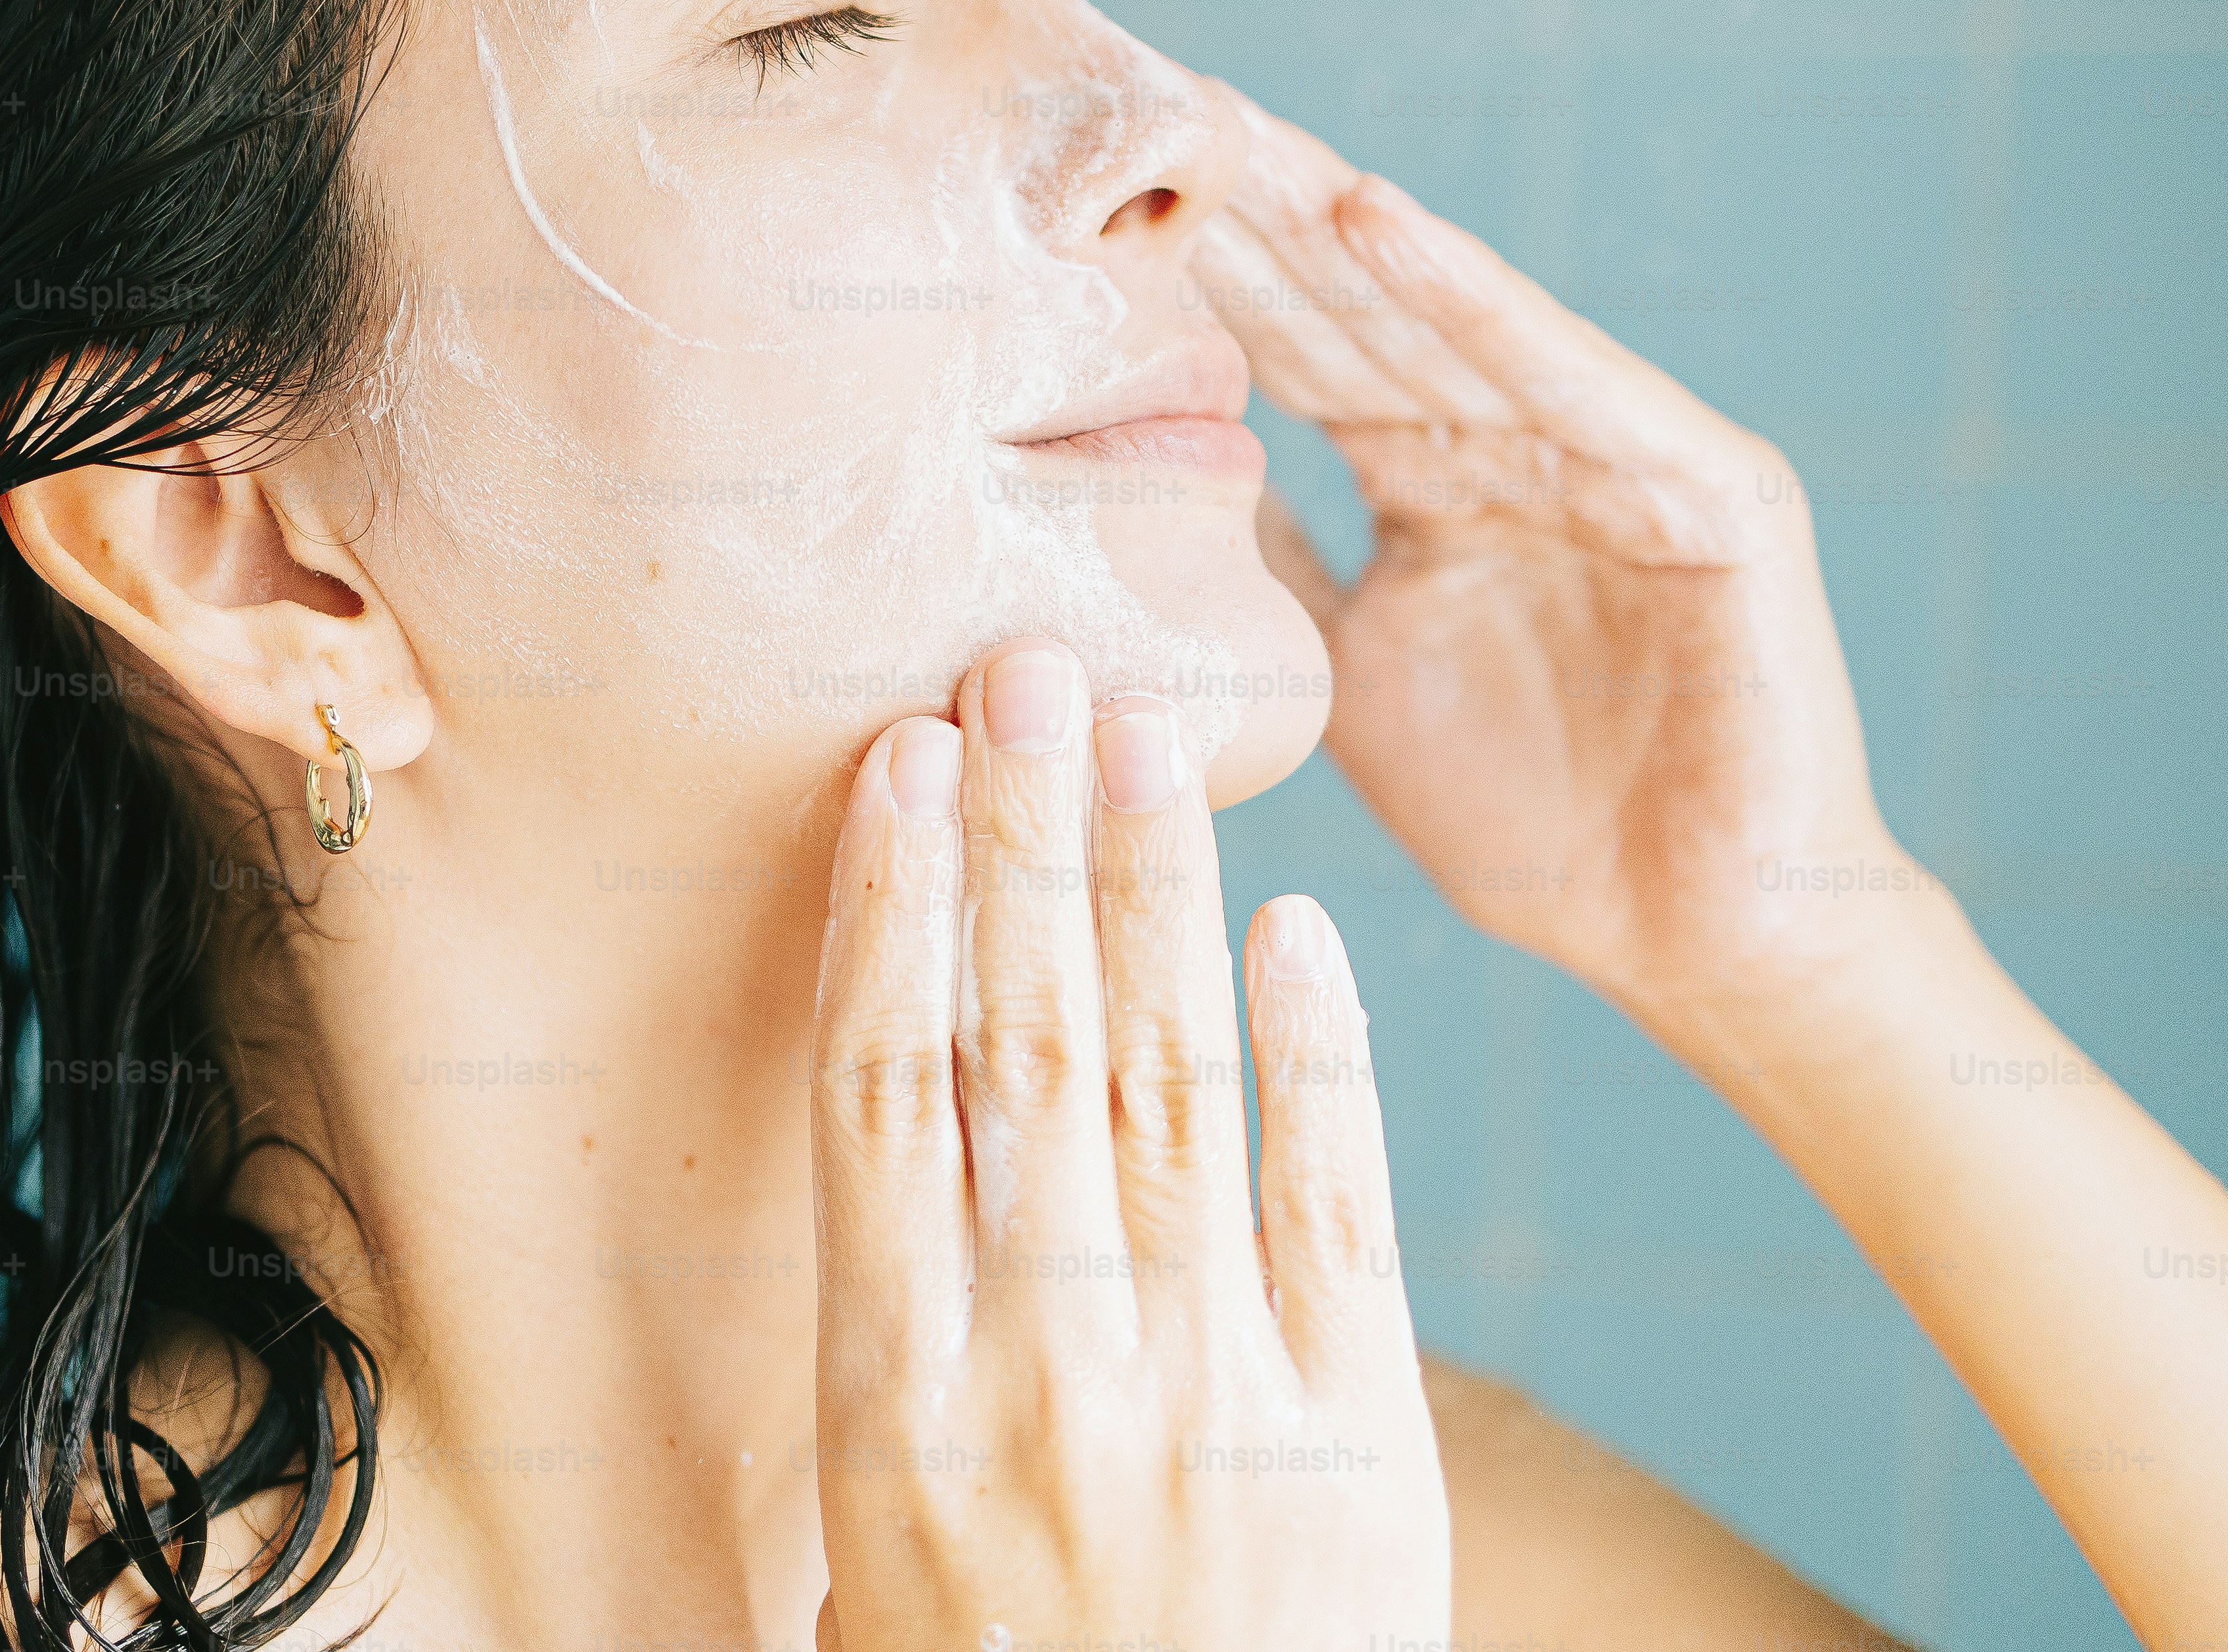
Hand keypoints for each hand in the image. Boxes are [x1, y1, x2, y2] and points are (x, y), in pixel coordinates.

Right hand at [807, 638, 1449, 1651]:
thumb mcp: (869, 1569)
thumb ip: (881, 1379)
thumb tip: (881, 1180)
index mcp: (897, 1407)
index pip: (885, 1097)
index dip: (891, 911)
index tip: (897, 767)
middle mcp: (1047, 1367)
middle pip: (1026, 1046)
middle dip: (1024, 838)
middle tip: (1022, 666)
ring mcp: (1212, 1389)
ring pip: (1171, 1081)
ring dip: (1153, 890)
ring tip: (1138, 734)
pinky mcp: (1358, 1429)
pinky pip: (1333, 1198)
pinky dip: (1318, 1051)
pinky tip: (1297, 926)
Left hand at [1186, 87, 1917, 1021]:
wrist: (1697, 940)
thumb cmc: (1531, 823)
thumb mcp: (1347, 671)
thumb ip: (1272, 571)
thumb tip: (1131, 490)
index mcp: (1437, 479)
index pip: (1302, 351)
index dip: (1207, 273)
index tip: (1089, 194)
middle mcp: (1522, 442)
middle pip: (1364, 309)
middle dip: (1260, 212)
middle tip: (1145, 104)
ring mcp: (1619, 453)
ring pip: (1449, 319)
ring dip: (1342, 220)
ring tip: (1237, 132)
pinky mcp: (1705, 486)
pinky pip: (1569, 377)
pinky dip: (1476, 296)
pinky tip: (1381, 218)